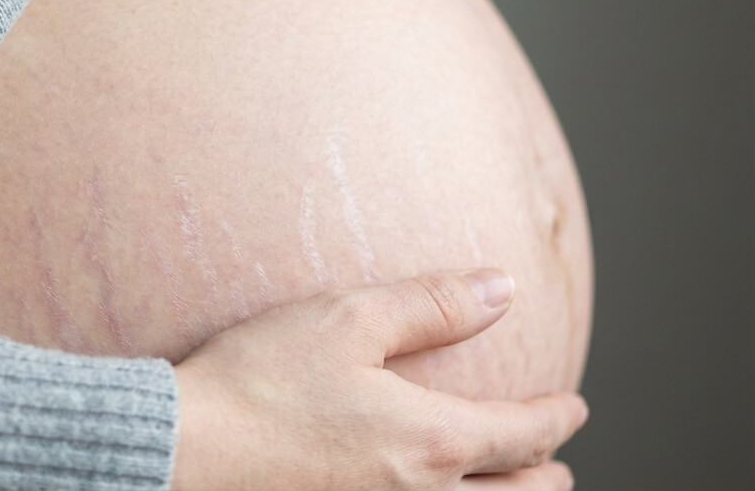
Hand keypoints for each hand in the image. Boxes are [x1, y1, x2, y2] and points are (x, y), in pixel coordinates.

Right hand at [171, 270, 588, 489]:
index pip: (523, 434)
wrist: (186, 450)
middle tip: (555, 461)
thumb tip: (502, 289)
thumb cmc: (260, 381)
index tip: (574, 408)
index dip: (557, 419)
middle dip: (545, 476)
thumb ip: (431, 305)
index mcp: (432, 442)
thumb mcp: (346, 321)